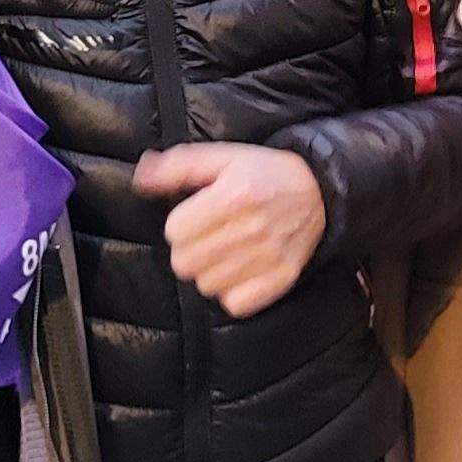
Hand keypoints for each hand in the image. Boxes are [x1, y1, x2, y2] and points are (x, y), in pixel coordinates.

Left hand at [134, 144, 326, 317]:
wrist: (320, 191)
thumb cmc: (264, 173)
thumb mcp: (222, 158)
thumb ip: (178, 167)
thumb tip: (141, 179)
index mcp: (234, 194)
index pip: (175, 231)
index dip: (180, 224)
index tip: (196, 217)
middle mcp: (252, 227)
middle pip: (185, 263)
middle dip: (190, 250)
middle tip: (208, 238)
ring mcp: (269, 256)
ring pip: (207, 285)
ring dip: (210, 271)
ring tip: (226, 252)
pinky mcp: (282, 278)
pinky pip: (235, 303)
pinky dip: (233, 292)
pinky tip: (240, 271)